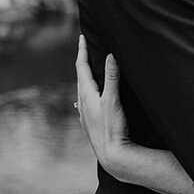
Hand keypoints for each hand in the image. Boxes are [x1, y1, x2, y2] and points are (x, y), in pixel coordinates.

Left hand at [75, 35, 131, 177]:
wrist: (113, 156)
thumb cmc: (112, 128)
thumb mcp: (113, 100)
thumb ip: (112, 77)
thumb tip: (110, 55)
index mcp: (86, 94)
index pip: (82, 67)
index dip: (82, 51)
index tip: (82, 37)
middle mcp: (82, 103)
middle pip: (80, 77)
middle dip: (83, 62)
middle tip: (85, 48)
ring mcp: (85, 114)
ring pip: (82, 90)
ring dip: (85, 78)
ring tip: (88, 70)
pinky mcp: (91, 123)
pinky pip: (85, 102)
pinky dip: (87, 93)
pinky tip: (87, 100)